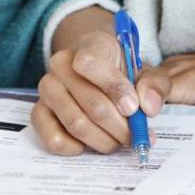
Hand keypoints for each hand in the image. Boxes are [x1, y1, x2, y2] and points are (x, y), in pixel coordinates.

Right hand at [32, 29, 169, 156]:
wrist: (96, 75)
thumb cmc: (122, 75)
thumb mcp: (145, 73)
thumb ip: (155, 85)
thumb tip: (148, 106)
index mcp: (91, 45)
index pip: (91, 64)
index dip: (115, 89)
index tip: (133, 108)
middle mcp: (61, 64)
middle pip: (93, 104)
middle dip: (120, 127)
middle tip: (135, 136)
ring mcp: (47, 88)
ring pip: (77, 124)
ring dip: (104, 140)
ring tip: (118, 140)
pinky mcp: (39, 112)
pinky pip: (53, 139)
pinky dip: (77, 148)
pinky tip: (91, 143)